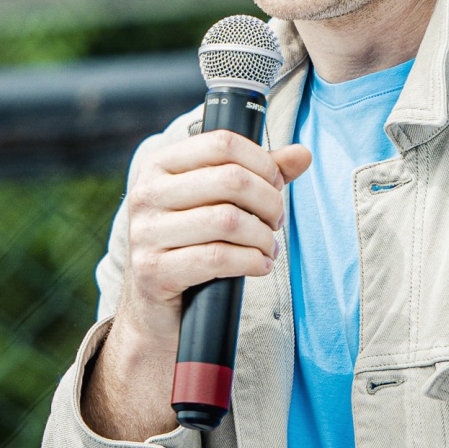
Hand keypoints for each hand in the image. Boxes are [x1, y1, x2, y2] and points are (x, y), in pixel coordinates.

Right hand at [83, 129, 312, 440]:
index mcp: (158, 165)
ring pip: (228, 219)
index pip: (222, 142)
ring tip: (269, 246)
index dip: (262, 162)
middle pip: (231, 179)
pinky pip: (218, 258)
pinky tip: (259, 264)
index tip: (276, 184)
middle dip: (269, 202)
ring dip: (263, 236)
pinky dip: (251, 261)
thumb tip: (303, 154)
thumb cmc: (191, 243)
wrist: (153, 305)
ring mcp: (145, 232)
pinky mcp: (153, 270)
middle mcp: (146, 193)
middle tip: (276, 221)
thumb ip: (259, 174)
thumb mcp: (218, 201)